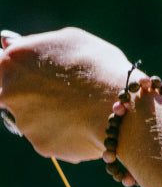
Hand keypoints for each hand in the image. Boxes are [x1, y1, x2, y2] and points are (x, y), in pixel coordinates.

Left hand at [0, 27, 131, 160]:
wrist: (125, 113)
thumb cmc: (102, 69)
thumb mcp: (70, 41)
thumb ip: (38, 45)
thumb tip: (12, 46)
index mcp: (12, 60)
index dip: (15, 74)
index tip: (28, 77)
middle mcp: (9, 91)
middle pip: (11, 96)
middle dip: (31, 97)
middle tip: (61, 98)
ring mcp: (24, 121)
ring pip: (33, 119)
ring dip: (51, 117)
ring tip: (82, 112)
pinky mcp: (41, 146)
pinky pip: (50, 140)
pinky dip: (65, 136)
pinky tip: (85, 128)